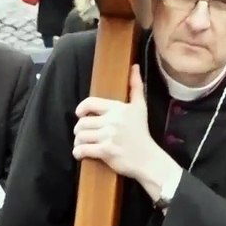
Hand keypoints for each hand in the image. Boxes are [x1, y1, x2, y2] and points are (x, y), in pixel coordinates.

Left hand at [73, 65, 156, 179]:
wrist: (147, 159)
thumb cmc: (141, 132)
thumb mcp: (140, 107)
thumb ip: (136, 86)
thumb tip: (134, 66)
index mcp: (118, 109)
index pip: (90, 103)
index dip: (81, 109)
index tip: (80, 114)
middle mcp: (112, 121)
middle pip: (82, 122)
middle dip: (79, 129)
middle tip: (82, 134)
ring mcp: (108, 136)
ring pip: (81, 136)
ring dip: (78, 141)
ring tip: (81, 144)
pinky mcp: (106, 151)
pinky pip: (83, 149)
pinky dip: (78, 152)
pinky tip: (80, 153)